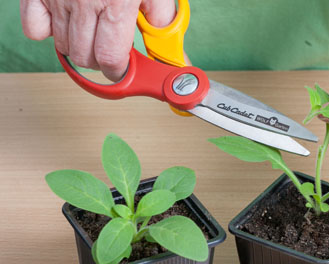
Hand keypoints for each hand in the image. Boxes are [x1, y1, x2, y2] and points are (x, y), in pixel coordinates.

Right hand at [20, 0, 175, 80]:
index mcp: (116, 6)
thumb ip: (162, 26)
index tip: (123, 68)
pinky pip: (34, 29)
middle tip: (111, 45)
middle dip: (101, 60)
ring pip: (64, 47)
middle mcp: (84, 2)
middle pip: (86, 58)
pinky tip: (68, 22)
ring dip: (80, 47)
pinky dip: (49, 31)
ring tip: (93, 29)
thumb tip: (173, 58)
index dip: (119, 71)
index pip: (110, 60)